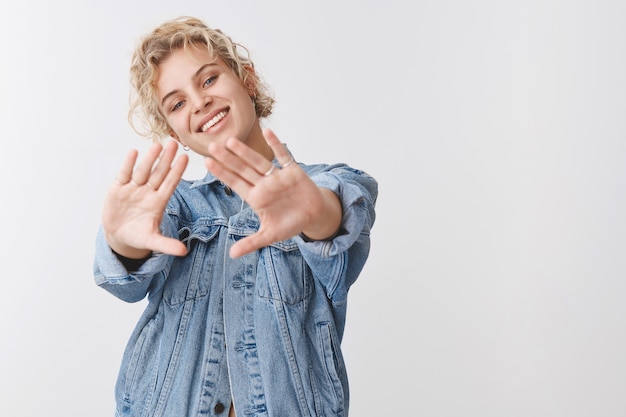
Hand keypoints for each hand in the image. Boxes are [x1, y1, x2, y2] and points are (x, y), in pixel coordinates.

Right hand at [102, 140, 188, 257]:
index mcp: (159, 202)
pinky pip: (124, 174)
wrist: (118, 235)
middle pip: (159, 173)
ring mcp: (133, 188)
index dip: (177, 172)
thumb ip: (166, 244)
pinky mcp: (118, 188)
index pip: (170, 184)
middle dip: (166, 159)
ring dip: (149, 159)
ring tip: (156, 145)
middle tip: (174, 143)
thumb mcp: (152, 241)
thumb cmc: (138, 236)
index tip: (186, 158)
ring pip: (143, 171)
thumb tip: (183, 252)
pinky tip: (134, 152)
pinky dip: (128, 164)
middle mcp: (148, 191)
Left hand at [205, 129, 340, 257]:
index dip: (222, 173)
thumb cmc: (290, 223)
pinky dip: (277, 145)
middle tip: (212, 146)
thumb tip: (231, 255)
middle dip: (228, 159)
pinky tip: (268, 132)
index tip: (207, 163)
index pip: (236, 183)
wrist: (314, 216)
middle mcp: (264, 185)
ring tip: (231, 141)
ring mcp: (278, 177)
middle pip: (243, 169)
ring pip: (259, 162)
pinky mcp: (293, 172)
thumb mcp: (270, 236)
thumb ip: (251, 243)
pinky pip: (284, 156)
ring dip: (246, 152)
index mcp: (256, 198)